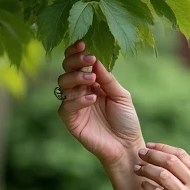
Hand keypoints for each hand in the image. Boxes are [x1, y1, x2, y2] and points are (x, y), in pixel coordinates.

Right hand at [56, 40, 142, 166]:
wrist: (126, 145)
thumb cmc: (126, 120)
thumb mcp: (121, 95)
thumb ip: (107, 79)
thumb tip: (95, 60)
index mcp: (91, 83)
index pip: (77, 64)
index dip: (76, 53)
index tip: (83, 44)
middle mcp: (79, 91)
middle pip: (66, 70)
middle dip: (75, 62)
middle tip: (89, 60)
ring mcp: (73, 105)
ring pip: (63, 84)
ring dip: (76, 78)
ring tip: (92, 79)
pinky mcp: (71, 121)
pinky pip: (66, 106)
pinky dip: (78, 100)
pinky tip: (92, 98)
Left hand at [133, 142, 189, 189]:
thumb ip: (186, 173)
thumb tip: (162, 156)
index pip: (180, 154)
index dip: (162, 148)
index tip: (149, 146)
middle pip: (170, 162)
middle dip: (152, 156)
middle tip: (139, 154)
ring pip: (162, 176)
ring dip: (146, 170)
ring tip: (137, 169)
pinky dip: (147, 186)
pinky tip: (142, 184)